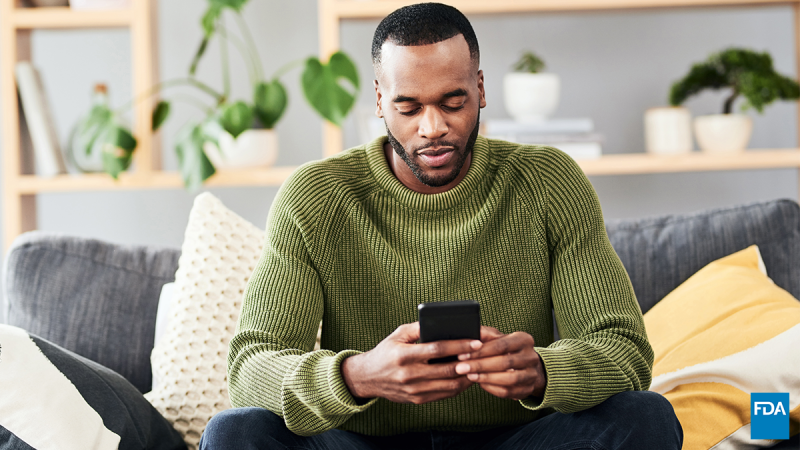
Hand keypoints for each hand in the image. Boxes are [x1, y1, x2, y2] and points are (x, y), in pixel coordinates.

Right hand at [341, 322, 482, 403]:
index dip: (459, 345)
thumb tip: (443, 323)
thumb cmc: (386, 352)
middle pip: (447, 369)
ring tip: (478, 366)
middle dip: (469, 362)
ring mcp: (413, 389)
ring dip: (467, 377)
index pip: (437, 349)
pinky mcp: (417, 400)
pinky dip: (458, 387)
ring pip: (448, 385)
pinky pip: (443, 395)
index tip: (476, 342)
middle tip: (484, 355)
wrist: (368, 378)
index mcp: (404, 355)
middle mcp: (409, 374)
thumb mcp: (398, 334)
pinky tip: (466, 377)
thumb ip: (419, 328)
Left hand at [454, 326, 546, 400]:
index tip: (462, 354)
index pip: (501, 345)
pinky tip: (480, 383)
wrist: (523, 365)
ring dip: (486, 378)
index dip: (480, 351)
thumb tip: (471, 331)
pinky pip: (509, 392)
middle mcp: (532, 357)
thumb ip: (485, 334)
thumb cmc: (504, 348)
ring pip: (509, 379)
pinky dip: (492, 388)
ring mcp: (532, 375)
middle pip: (505, 362)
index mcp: (524, 340)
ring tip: (469, 376)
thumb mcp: (496, 337)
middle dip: (480, 365)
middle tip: (460, 367)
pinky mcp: (528, 389)